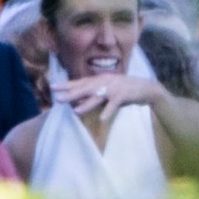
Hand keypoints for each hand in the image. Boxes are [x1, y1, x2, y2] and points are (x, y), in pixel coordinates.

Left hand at [51, 74, 165, 122]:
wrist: (146, 88)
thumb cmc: (124, 90)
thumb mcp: (107, 89)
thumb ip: (94, 93)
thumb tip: (78, 99)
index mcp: (100, 80)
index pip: (80, 82)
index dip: (66, 85)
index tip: (53, 87)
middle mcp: (104, 82)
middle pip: (84, 89)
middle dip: (70, 94)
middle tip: (57, 98)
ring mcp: (113, 88)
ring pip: (97, 97)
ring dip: (86, 104)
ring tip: (75, 111)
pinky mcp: (122, 96)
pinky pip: (114, 105)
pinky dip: (108, 111)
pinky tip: (103, 119)